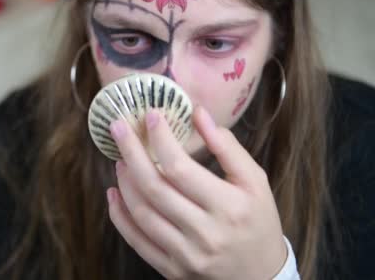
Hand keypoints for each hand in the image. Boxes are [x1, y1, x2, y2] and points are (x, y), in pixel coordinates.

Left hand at [106, 107, 286, 279]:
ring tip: (121, 160)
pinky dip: (120, 215)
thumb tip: (198, 113)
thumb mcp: (254, 181)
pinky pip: (136, 241)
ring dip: (124, 182)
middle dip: (131, 153)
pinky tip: (115, 194)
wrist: (262, 276)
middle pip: (154, 188)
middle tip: (119, 128)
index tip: (151, 116)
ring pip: (141, 213)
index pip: (180, 168)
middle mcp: (205, 233)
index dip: (160, 139)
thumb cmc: (258, 221)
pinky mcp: (171, 269)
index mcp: (229, 207)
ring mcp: (185, 254)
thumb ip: (227, 146)